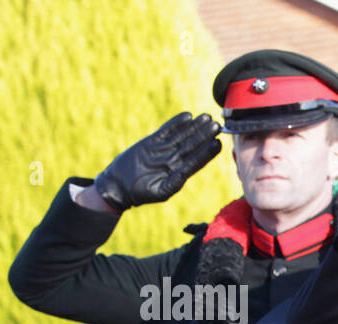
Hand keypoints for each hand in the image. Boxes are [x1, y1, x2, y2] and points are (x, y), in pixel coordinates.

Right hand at [93, 112, 220, 211]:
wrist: (120, 185)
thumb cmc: (141, 193)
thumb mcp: (160, 190)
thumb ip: (173, 182)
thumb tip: (185, 174)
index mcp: (180, 173)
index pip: (197, 161)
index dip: (207, 152)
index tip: (218, 143)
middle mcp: (174, 160)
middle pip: (192, 145)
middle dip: (204, 135)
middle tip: (217, 125)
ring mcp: (163, 150)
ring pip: (182, 136)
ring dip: (194, 127)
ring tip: (206, 117)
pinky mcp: (152, 142)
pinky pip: (166, 130)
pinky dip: (176, 123)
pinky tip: (187, 116)